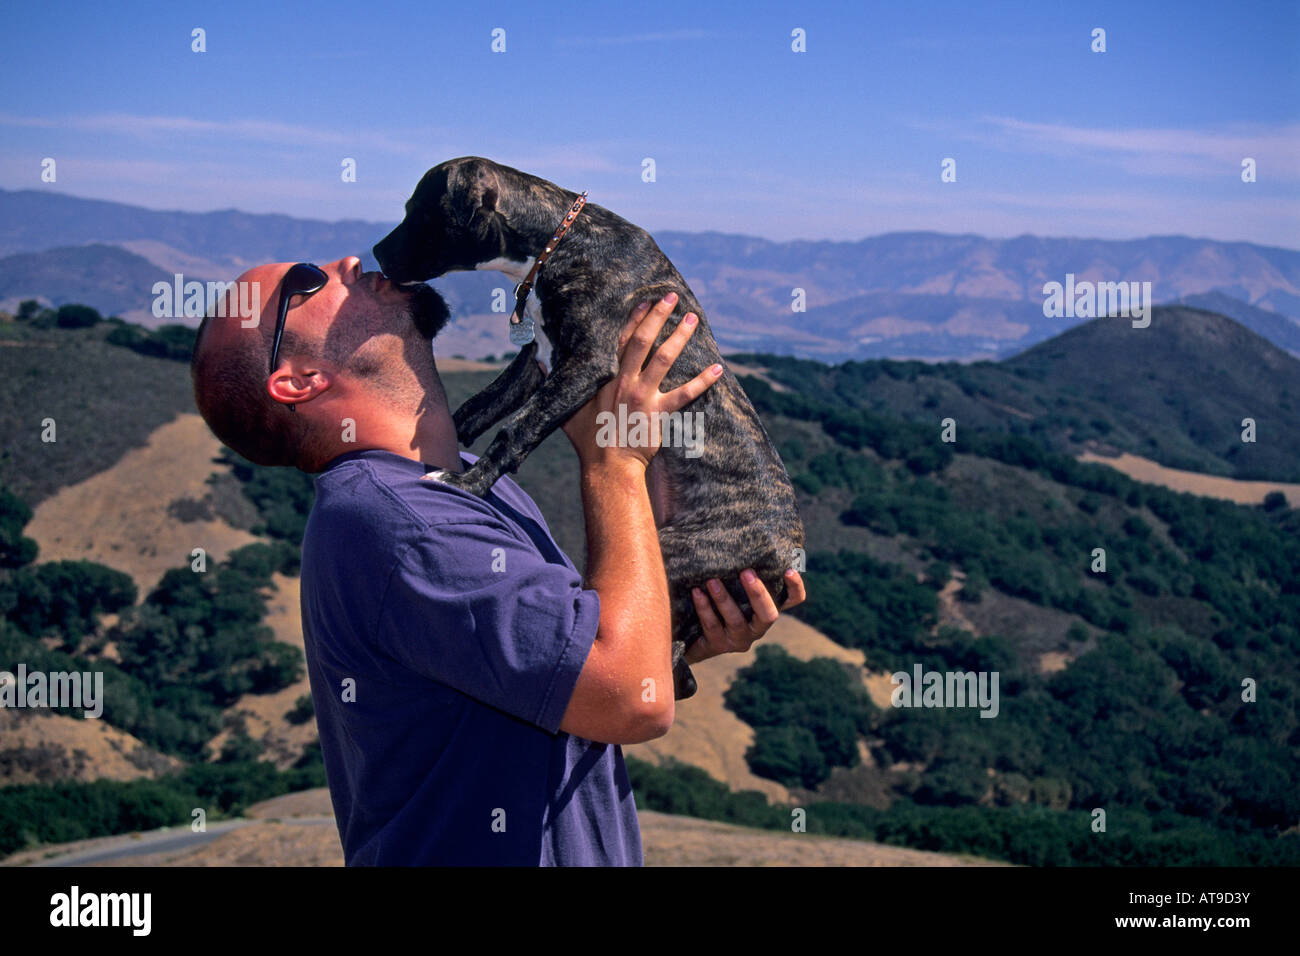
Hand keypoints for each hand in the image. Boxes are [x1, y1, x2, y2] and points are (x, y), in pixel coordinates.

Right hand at [561, 293, 722, 468]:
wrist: (607, 467)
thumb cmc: (587, 440)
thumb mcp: (566, 409)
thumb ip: (554, 382)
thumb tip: (538, 361)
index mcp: (605, 378)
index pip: (620, 340)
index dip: (634, 319)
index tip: (645, 301)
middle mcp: (625, 382)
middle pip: (643, 341)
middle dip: (658, 316)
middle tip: (672, 297)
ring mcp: (643, 396)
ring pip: (665, 359)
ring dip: (680, 336)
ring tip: (693, 319)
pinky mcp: (659, 413)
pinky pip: (685, 393)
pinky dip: (703, 381)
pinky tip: (718, 368)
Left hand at [685, 568, 806, 663]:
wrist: (688, 634)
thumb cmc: (715, 597)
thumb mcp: (730, 582)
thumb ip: (738, 566)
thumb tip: (734, 525)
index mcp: (765, 608)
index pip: (792, 600)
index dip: (795, 587)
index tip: (789, 570)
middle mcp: (757, 626)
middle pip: (769, 614)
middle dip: (758, 593)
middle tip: (746, 572)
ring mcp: (738, 638)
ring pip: (736, 620)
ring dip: (724, 598)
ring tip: (711, 580)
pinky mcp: (718, 645)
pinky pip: (712, 626)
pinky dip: (704, 608)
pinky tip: (696, 592)